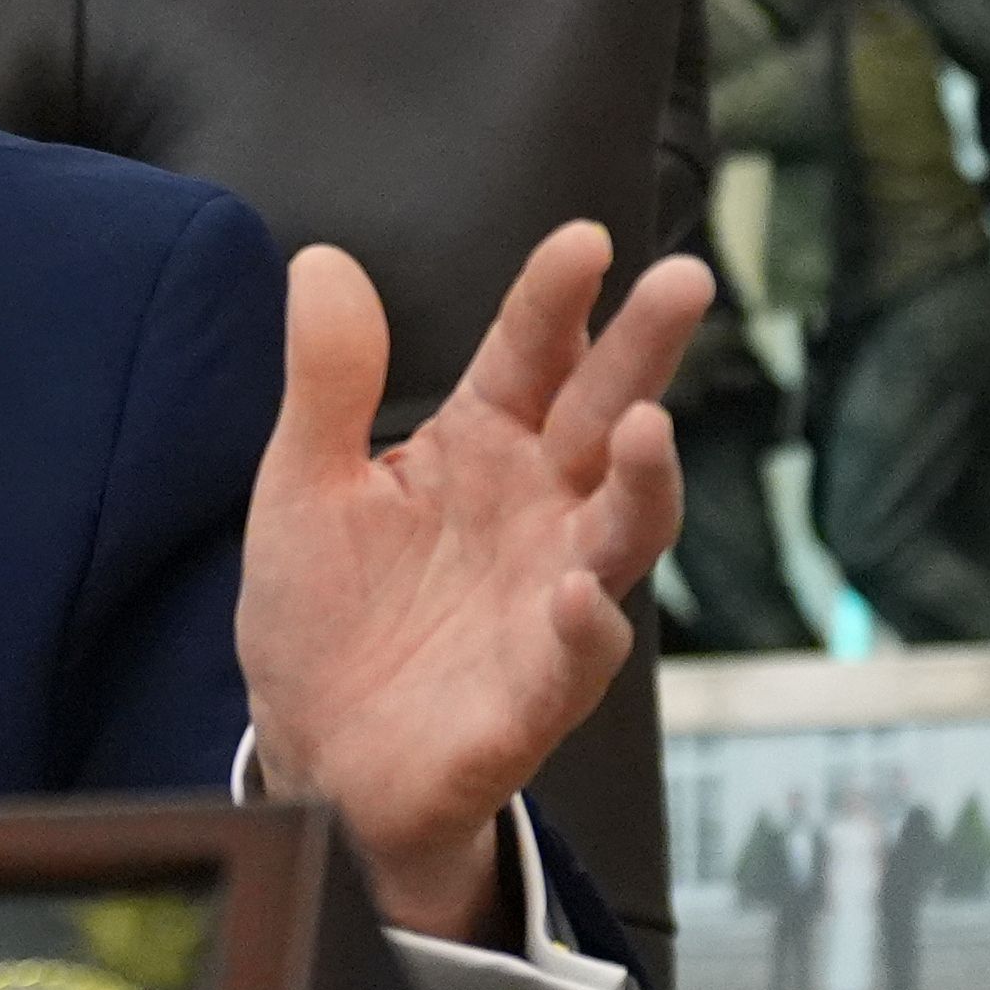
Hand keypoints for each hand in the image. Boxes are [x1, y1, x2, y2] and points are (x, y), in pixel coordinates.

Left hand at [236, 225, 707, 938]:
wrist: (317, 750)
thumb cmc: (327, 610)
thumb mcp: (304, 481)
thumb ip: (328, 379)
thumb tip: (322, 259)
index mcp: (478, 448)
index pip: (528, 356)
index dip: (555, 300)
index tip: (583, 239)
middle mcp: (534, 512)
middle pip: (602, 418)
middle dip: (643, 354)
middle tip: (684, 281)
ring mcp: (546, 599)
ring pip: (621, 531)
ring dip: (641, 483)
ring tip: (642, 429)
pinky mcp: (536, 691)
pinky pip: (577, 655)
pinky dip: (586, 624)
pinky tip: (577, 592)